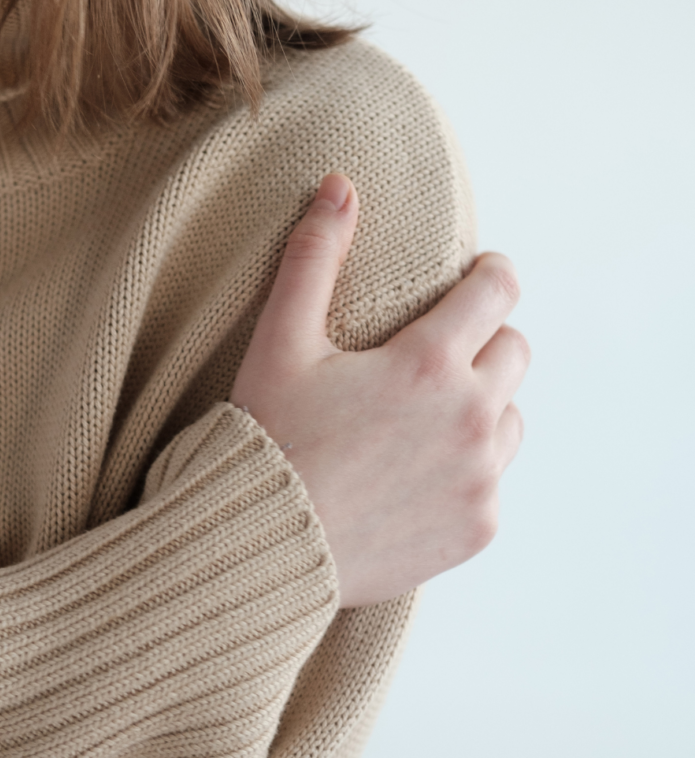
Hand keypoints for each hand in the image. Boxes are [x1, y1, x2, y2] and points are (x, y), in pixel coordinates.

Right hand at [230, 174, 528, 607]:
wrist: (266, 548)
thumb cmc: (269, 440)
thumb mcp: (280, 343)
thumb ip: (313, 259)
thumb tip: (338, 184)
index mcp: (430, 362)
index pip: (499, 288)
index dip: (489, 274)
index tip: (475, 278)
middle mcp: (471, 418)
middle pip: (515, 350)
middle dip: (484, 341)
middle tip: (435, 357)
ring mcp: (481, 479)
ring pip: (512, 418)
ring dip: (483, 406)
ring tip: (427, 421)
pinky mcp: (478, 528)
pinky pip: (494, 482)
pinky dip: (468, 472)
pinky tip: (416, 478)